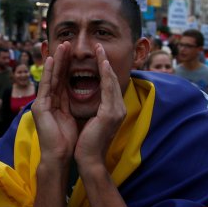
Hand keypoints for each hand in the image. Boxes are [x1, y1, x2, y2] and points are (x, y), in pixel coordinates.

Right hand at [31, 43, 77, 164]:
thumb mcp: (75, 117)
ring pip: (51, 77)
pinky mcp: (40, 107)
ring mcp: (42, 103)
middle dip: (62, 59)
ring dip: (56, 60)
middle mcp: (48, 101)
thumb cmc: (69, 141)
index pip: (64, 80)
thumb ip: (75, 104)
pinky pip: (46, 85)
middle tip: (67, 42)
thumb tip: (87, 94)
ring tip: (62, 45)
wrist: (60, 156)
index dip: (69, 66)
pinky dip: (48, 72)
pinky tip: (52, 59)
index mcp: (57, 103)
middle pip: (57, 76)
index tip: (75, 52)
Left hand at [75, 44, 125, 170]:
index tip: (99, 56)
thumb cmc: (88, 143)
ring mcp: (117, 110)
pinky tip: (102, 64)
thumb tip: (93, 101)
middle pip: (113, 80)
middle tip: (100, 46)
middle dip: (106, 62)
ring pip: (112, 81)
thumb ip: (96, 109)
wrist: (89, 160)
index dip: (105, 70)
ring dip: (105, 64)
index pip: (110, 85)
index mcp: (114, 110)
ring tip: (100, 49)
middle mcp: (119, 108)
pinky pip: (108, 89)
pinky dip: (105, 75)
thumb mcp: (93, 121)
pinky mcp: (110, 113)